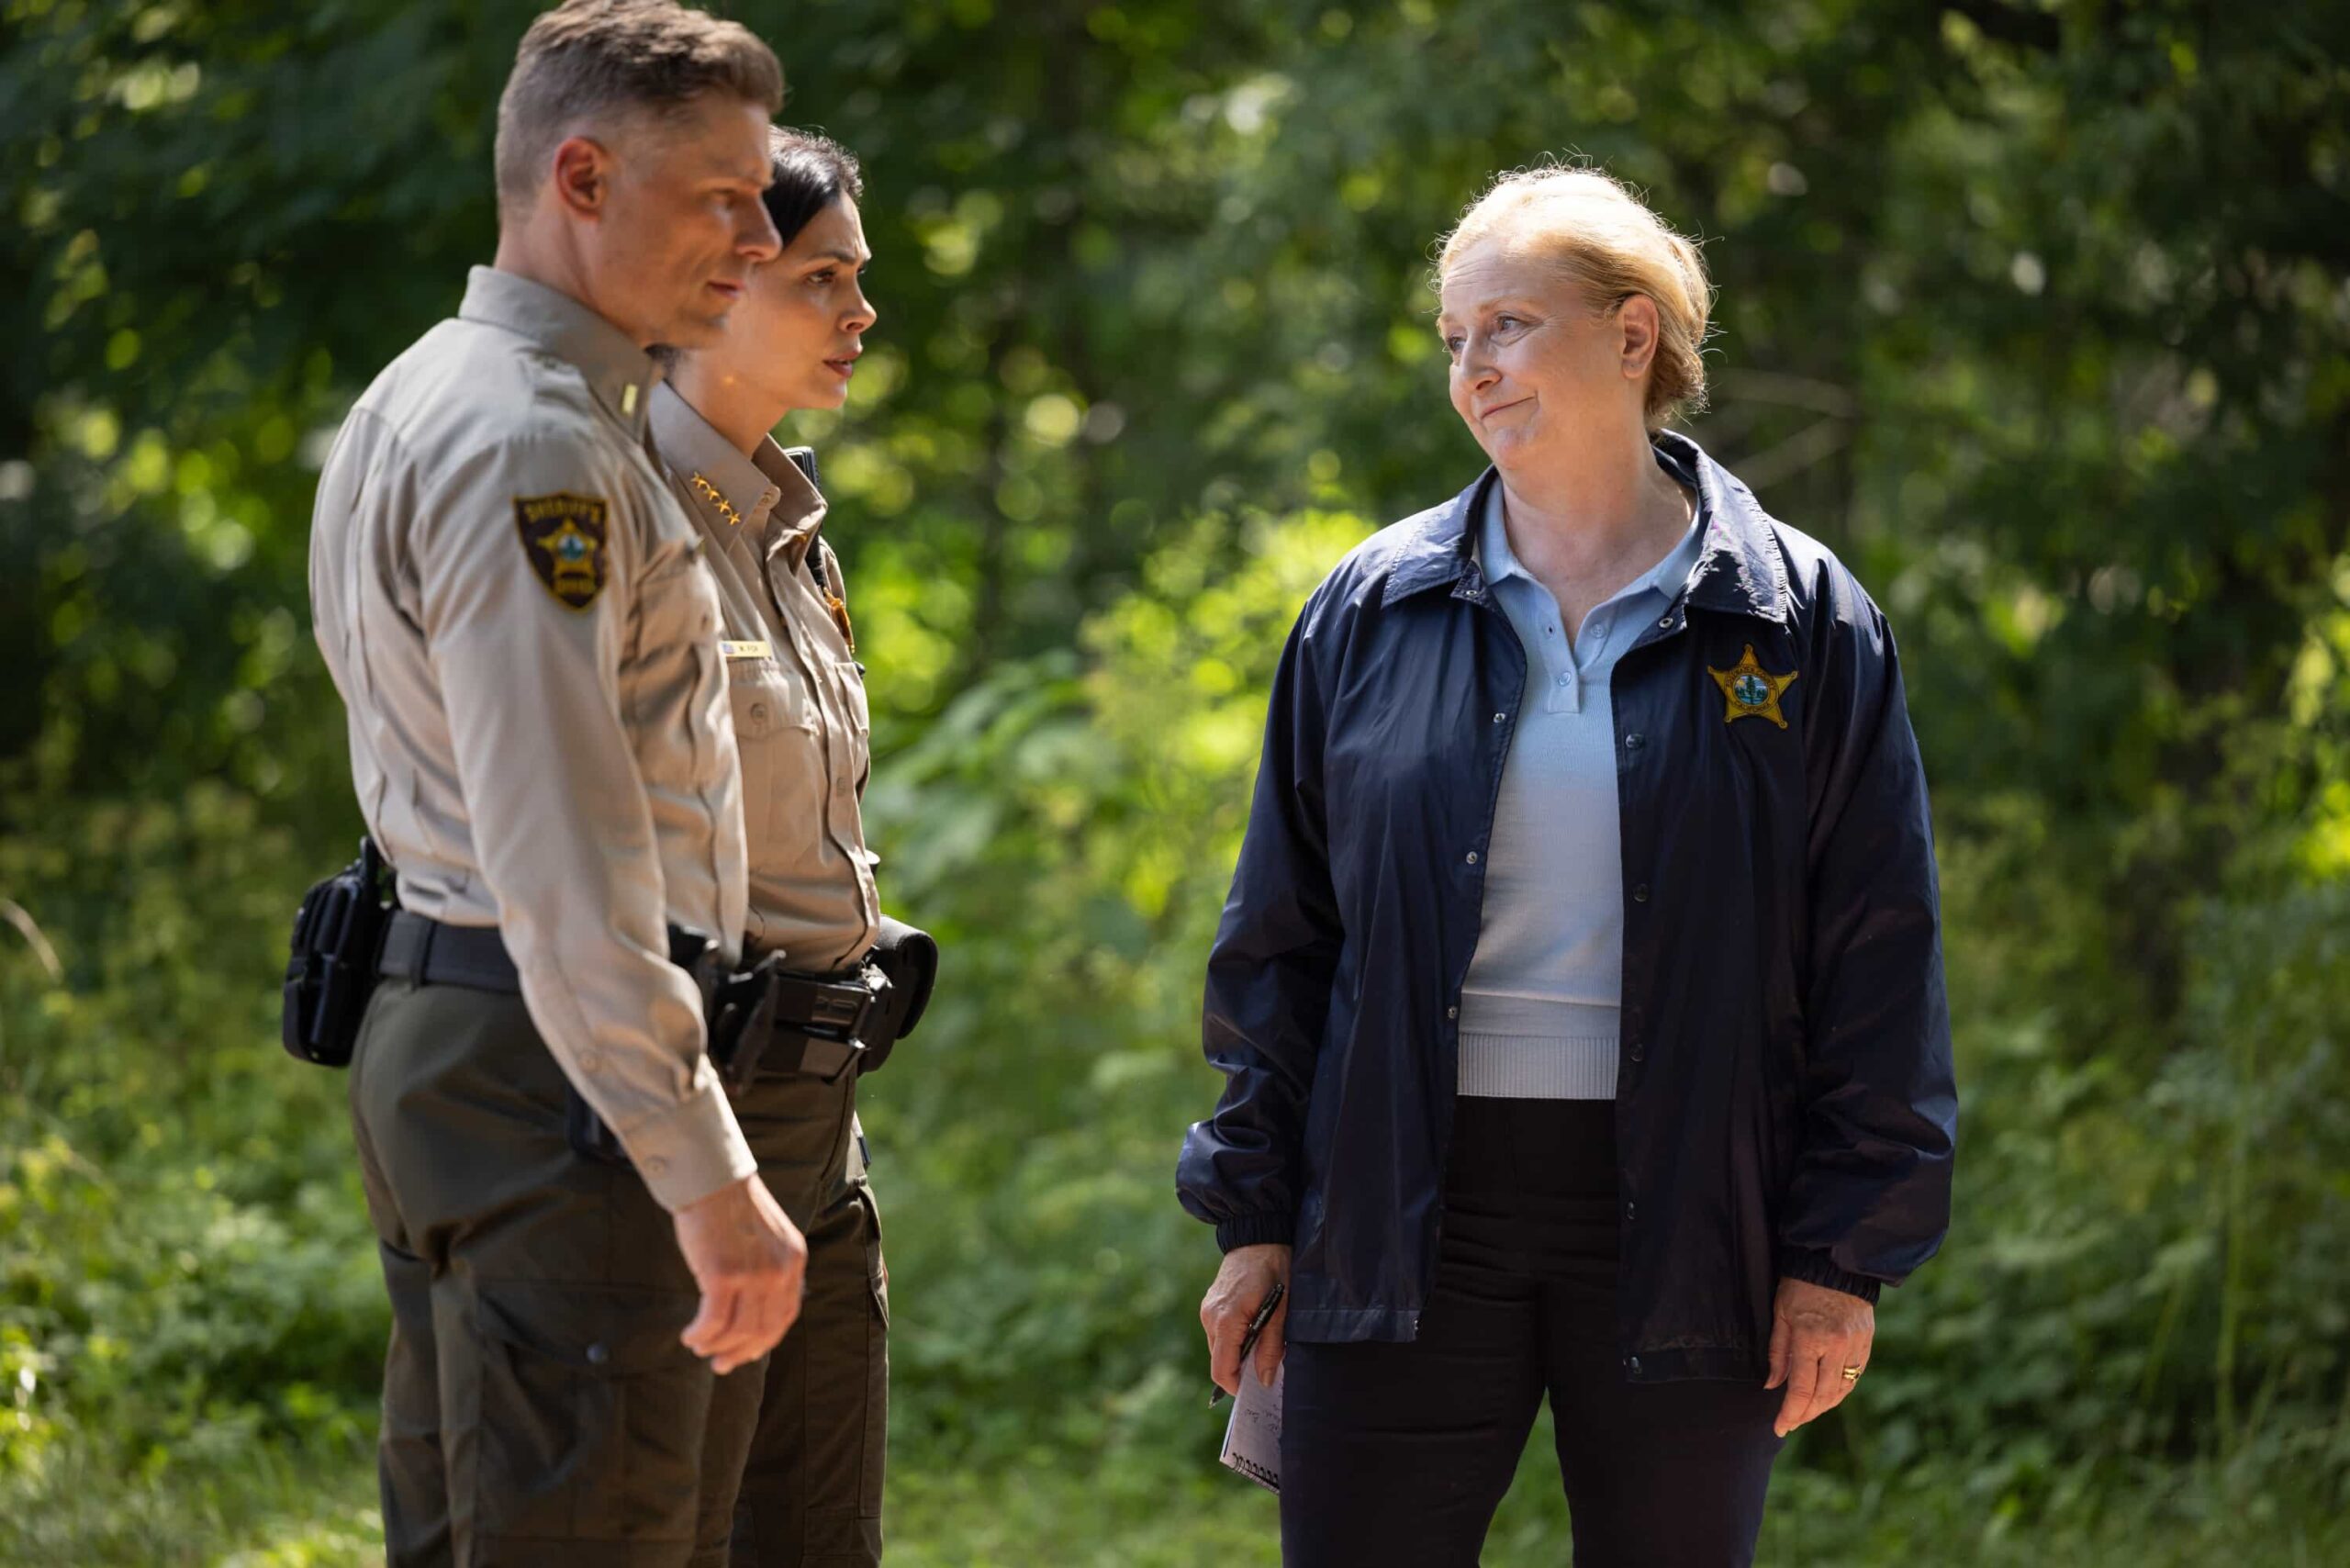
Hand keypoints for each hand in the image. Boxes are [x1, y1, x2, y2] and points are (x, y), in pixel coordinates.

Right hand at [672, 1173, 806, 1374]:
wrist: (711, 1177)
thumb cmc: (731, 1205)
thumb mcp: (767, 1236)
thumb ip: (769, 1267)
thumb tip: (754, 1309)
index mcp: (794, 1259)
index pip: (785, 1314)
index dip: (765, 1340)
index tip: (746, 1352)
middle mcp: (780, 1270)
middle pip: (763, 1329)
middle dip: (740, 1353)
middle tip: (721, 1365)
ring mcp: (753, 1274)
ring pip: (738, 1330)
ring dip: (716, 1346)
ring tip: (699, 1347)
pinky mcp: (723, 1275)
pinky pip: (713, 1321)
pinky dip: (701, 1335)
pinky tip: (690, 1336)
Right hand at [1201, 1242, 1290, 1396]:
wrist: (1258, 1234)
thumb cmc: (1274, 1270)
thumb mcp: (1280, 1311)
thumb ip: (1271, 1347)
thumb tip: (1265, 1380)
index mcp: (1226, 1321)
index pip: (1222, 1370)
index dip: (1237, 1387)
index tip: (1257, 1391)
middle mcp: (1210, 1317)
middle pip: (1219, 1361)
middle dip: (1240, 1370)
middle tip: (1267, 1368)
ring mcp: (1207, 1309)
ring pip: (1219, 1347)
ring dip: (1238, 1353)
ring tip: (1263, 1343)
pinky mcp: (1210, 1303)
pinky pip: (1219, 1332)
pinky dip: (1234, 1339)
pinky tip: (1254, 1328)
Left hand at [1764, 1276, 1874, 1436]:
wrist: (1836, 1265)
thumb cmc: (1800, 1287)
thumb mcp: (1780, 1315)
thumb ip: (1778, 1353)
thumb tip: (1772, 1386)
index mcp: (1811, 1337)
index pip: (1802, 1388)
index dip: (1790, 1412)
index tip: (1780, 1427)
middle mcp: (1837, 1345)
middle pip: (1824, 1395)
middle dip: (1806, 1414)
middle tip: (1791, 1423)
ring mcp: (1856, 1346)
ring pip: (1842, 1390)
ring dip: (1824, 1406)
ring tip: (1806, 1413)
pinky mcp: (1867, 1344)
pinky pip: (1855, 1377)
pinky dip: (1840, 1391)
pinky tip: (1826, 1397)